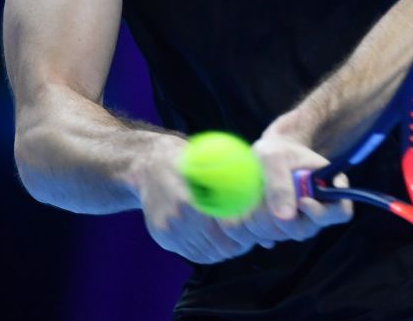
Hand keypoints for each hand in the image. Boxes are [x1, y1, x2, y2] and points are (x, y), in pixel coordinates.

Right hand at [134, 135, 259, 264]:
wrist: (146, 165)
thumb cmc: (188, 158)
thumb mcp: (212, 159)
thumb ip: (236, 182)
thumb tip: (265, 203)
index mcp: (189, 200)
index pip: (227, 227)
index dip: (246, 229)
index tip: (257, 224)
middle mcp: (177, 219)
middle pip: (220, 245)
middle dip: (239, 243)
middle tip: (251, 234)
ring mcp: (169, 231)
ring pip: (208, 254)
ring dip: (225, 249)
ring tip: (236, 237)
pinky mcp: (163, 238)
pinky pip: (194, 254)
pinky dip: (210, 251)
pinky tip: (218, 241)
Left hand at [228, 131, 352, 249]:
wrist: (267, 154)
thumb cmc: (276, 150)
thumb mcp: (274, 158)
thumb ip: (279, 184)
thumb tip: (285, 218)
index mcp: (330, 187)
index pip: (340, 212)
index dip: (321, 212)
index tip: (301, 201)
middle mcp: (318, 209)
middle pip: (305, 230)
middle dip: (280, 217)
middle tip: (263, 196)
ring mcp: (301, 220)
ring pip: (283, 235)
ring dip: (263, 219)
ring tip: (255, 193)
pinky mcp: (282, 227)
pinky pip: (267, 237)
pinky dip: (254, 226)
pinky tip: (249, 207)